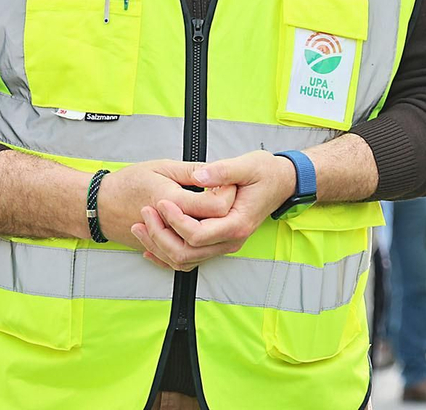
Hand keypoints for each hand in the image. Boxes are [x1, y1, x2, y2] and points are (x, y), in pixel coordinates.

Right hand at [95, 159, 235, 244]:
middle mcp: (167, 225)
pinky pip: (176, 261)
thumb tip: (216, 174)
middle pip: (207, 232)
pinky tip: (193, 235)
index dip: (227, 194)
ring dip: (205, 235)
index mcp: (171, 199)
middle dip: (218, 216)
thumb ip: (191, 171)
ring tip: (206, 214)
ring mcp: (161, 242)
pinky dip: (189, 250)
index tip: (227, 182)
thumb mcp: (162, 167)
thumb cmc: (127, 182)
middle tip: (220, 198)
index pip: (215, 207)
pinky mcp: (156, 252)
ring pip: (193, 252)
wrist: (97, 204)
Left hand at [130, 150, 296, 271]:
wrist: (283, 182)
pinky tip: (150, 245)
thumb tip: (201, 175)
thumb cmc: (267, 173)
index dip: (175, 221)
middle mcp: (231, 240)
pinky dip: (166, 255)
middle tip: (145, 214)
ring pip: (184, 260)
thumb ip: (223, 171)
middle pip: (186, 253)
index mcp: (237, 223)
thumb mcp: (248, 165)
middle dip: (160, 235)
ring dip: (159, 245)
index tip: (161, 203)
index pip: (197, 235)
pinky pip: (188, 259)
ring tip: (142, 225)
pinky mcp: (218, 243)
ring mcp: (224, 244)